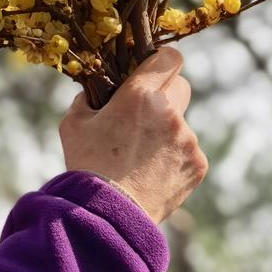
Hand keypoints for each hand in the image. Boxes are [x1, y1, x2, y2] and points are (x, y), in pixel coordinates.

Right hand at [59, 45, 207, 224]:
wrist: (109, 214)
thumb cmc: (87, 165)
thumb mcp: (73, 124)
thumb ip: (86, 99)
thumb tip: (94, 91)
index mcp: (140, 95)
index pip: (168, 58)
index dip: (160, 62)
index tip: (151, 70)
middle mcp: (170, 113)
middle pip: (181, 84)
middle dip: (165, 93)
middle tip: (145, 112)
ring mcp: (187, 140)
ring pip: (180, 123)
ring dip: (165, 131)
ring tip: (140, 157)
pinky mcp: (198, 164)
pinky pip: (187, 151)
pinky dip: (173, 157)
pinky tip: (151, 173)